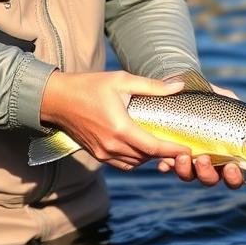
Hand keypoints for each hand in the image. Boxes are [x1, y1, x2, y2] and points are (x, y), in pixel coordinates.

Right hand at [40, 70, 190, 170]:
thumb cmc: (89, 86)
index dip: (173, 151)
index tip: (188, 149)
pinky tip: (142, 147)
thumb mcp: (121, 80)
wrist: (56, 99)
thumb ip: (152, 86)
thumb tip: (179, 86)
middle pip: (146, 157)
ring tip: (163, 146)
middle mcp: (111, 146)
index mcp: (119, 128)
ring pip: (135, 163)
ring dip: (149, 157)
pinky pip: (123, 164)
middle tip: (180, 145)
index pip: (153, 147)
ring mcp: (103, 153)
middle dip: (164, 154)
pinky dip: (135, 159)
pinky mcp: (97, 155)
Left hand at [156, 81, 243, 188]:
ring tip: (182, 156)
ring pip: (189, 175)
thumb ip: (229, 100)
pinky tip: (164, 161)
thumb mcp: (217, 95)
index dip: (235, 177)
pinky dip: (167, 165)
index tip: (231, 167)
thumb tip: (236, 102)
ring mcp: (187, 158)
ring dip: (186, 170)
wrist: (175, 89)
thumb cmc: (201, 94)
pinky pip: (167, 167)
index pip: (235, 173)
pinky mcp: (168, 154)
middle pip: (211, 179)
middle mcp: (208, 159)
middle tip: (202, 158)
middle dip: (207, 173)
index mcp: (225, 150)